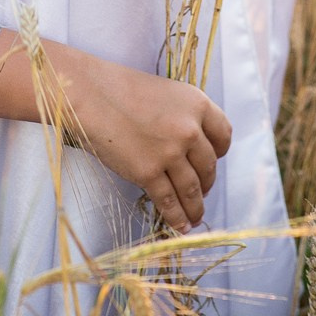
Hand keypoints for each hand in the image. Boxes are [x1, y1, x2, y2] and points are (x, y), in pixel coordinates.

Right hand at [75, 60, 231, 231]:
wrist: (92, 94)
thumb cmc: (123, 89)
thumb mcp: (166, 92)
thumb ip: (185, 116)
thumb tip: (194, 148)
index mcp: (197, 104)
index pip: (224, 135)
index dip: (220, 152)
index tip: (213, 161)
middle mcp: (189, 129)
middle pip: (209, 166)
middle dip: (207, 184)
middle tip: (202, 192)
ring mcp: (169, 153)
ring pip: (192, 189)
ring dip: (195, 207)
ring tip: (194, 218)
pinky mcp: (148, 172)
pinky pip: (168, 201)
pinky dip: (176, 218)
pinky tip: (180, 225)